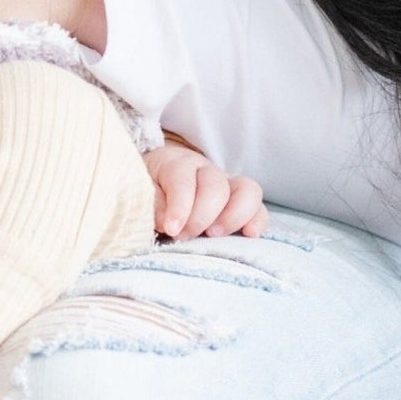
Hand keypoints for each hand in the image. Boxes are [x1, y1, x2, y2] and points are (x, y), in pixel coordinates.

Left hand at [144, 139, 266, 240]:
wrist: (157, 184)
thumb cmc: (148, 191)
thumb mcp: (140, 192)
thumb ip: (151, 204)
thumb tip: (168, 221)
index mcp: (177, 164)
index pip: (183, 179)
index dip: (179, 206)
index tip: (171, 229)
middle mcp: (205, 170)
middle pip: (215, 186)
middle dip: (201, 215)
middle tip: (185, 236)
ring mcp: (227, 185)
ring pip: (247, 190)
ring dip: (233, 216)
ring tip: (214, 235)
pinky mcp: (241, 203)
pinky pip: (260, 208)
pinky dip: (258, 221)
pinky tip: (248, 235)